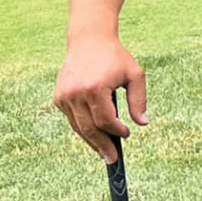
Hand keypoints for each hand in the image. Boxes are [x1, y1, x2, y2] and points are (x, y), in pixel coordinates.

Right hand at [54, 40, 147, 162]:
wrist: (89, 41)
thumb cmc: (115, 57)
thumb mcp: (135, 74)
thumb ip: (139, 100)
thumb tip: (143, 123)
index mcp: (95, 88)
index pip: (105, 120)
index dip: (116, 131)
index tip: (127, 134)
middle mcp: (76, 93)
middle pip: (89, 128)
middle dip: (102, 146)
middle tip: (112, 159)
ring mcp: (64, 96)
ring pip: (79, 126)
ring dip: (91, 140)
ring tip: (103, 152)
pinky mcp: (59, 97)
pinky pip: (72, 119)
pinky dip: (83, 127)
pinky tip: (94, 135)